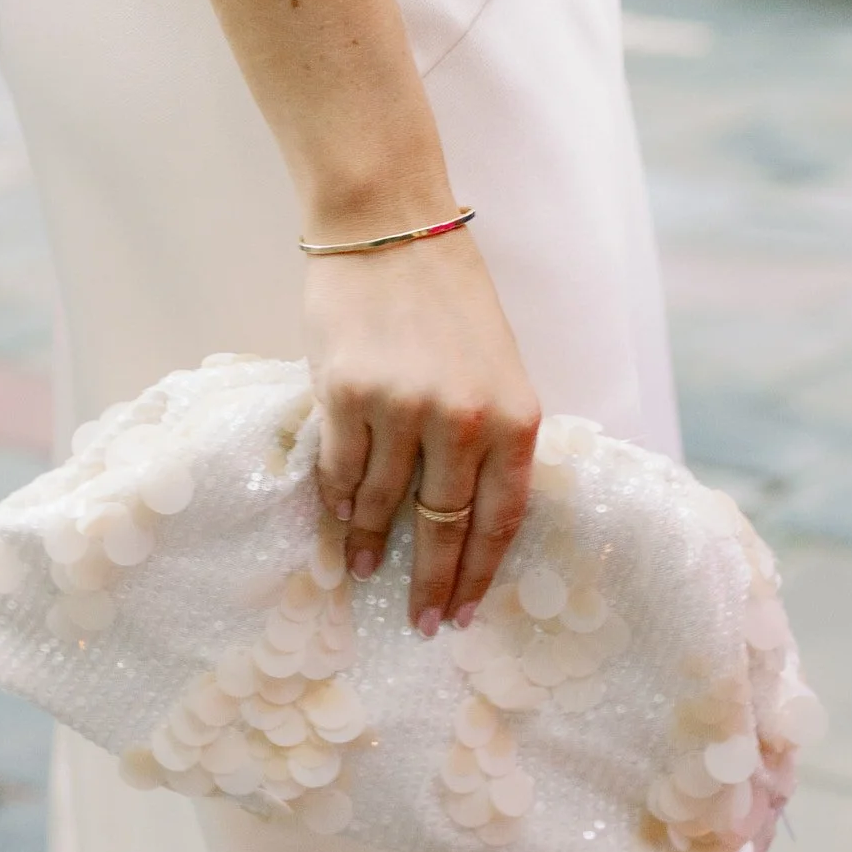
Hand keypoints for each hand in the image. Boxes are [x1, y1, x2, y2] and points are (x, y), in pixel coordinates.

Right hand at [304, 232, 540, 635]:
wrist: (388, 228)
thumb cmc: (447, 297)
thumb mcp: (494, 368)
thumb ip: (488, 438)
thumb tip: (464, 515)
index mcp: (514, 416)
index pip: (500, 521)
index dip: (480, 574)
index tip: (465, 614)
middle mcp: (464, 421)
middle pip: (444, 528)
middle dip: (431, 583)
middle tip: (422, 623)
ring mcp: (403, 411)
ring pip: (382, 505)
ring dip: (371, 545)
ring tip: (363, 569)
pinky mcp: (346, 398)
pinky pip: (340, 473)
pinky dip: (338, 504)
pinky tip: (339, 523)